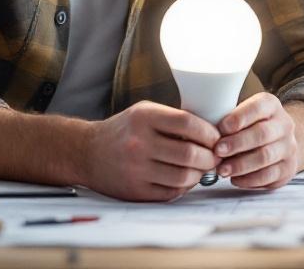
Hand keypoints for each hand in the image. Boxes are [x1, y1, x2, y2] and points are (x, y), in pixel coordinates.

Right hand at [85, 101, 220, 201]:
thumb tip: (212, 133)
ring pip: (183, 176)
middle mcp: (138, 143)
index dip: (209, 132)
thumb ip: (173, 118)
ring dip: (200, 174)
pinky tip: (185, 179)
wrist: (87, 152)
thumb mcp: (144, 112)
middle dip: (210, 157)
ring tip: (202, 169)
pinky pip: (171, 192)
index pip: (188, 123)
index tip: (216, 138)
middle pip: (189, 153)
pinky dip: (185, 187)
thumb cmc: (124, 130)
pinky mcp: (135, 190)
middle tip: (215, 157)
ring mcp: (136, 169)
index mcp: (143, 117)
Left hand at [215, 93, 299, 189]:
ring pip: (266, 157)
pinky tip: (235, 179)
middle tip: (217, 152)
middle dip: (237, 144)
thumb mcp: (242, 114)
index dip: (238, 118)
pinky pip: (269, 176)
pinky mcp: (289, 168)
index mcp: (271, 105)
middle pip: (262, 134)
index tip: (220, 128)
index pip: (258, 107)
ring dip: (241, 165)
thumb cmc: (250, 126)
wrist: (279, 140)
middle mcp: (284, 124)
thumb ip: (226, 118)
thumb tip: (203, 130)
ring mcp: (289, 147)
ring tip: (222, 170)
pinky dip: (249, 179)